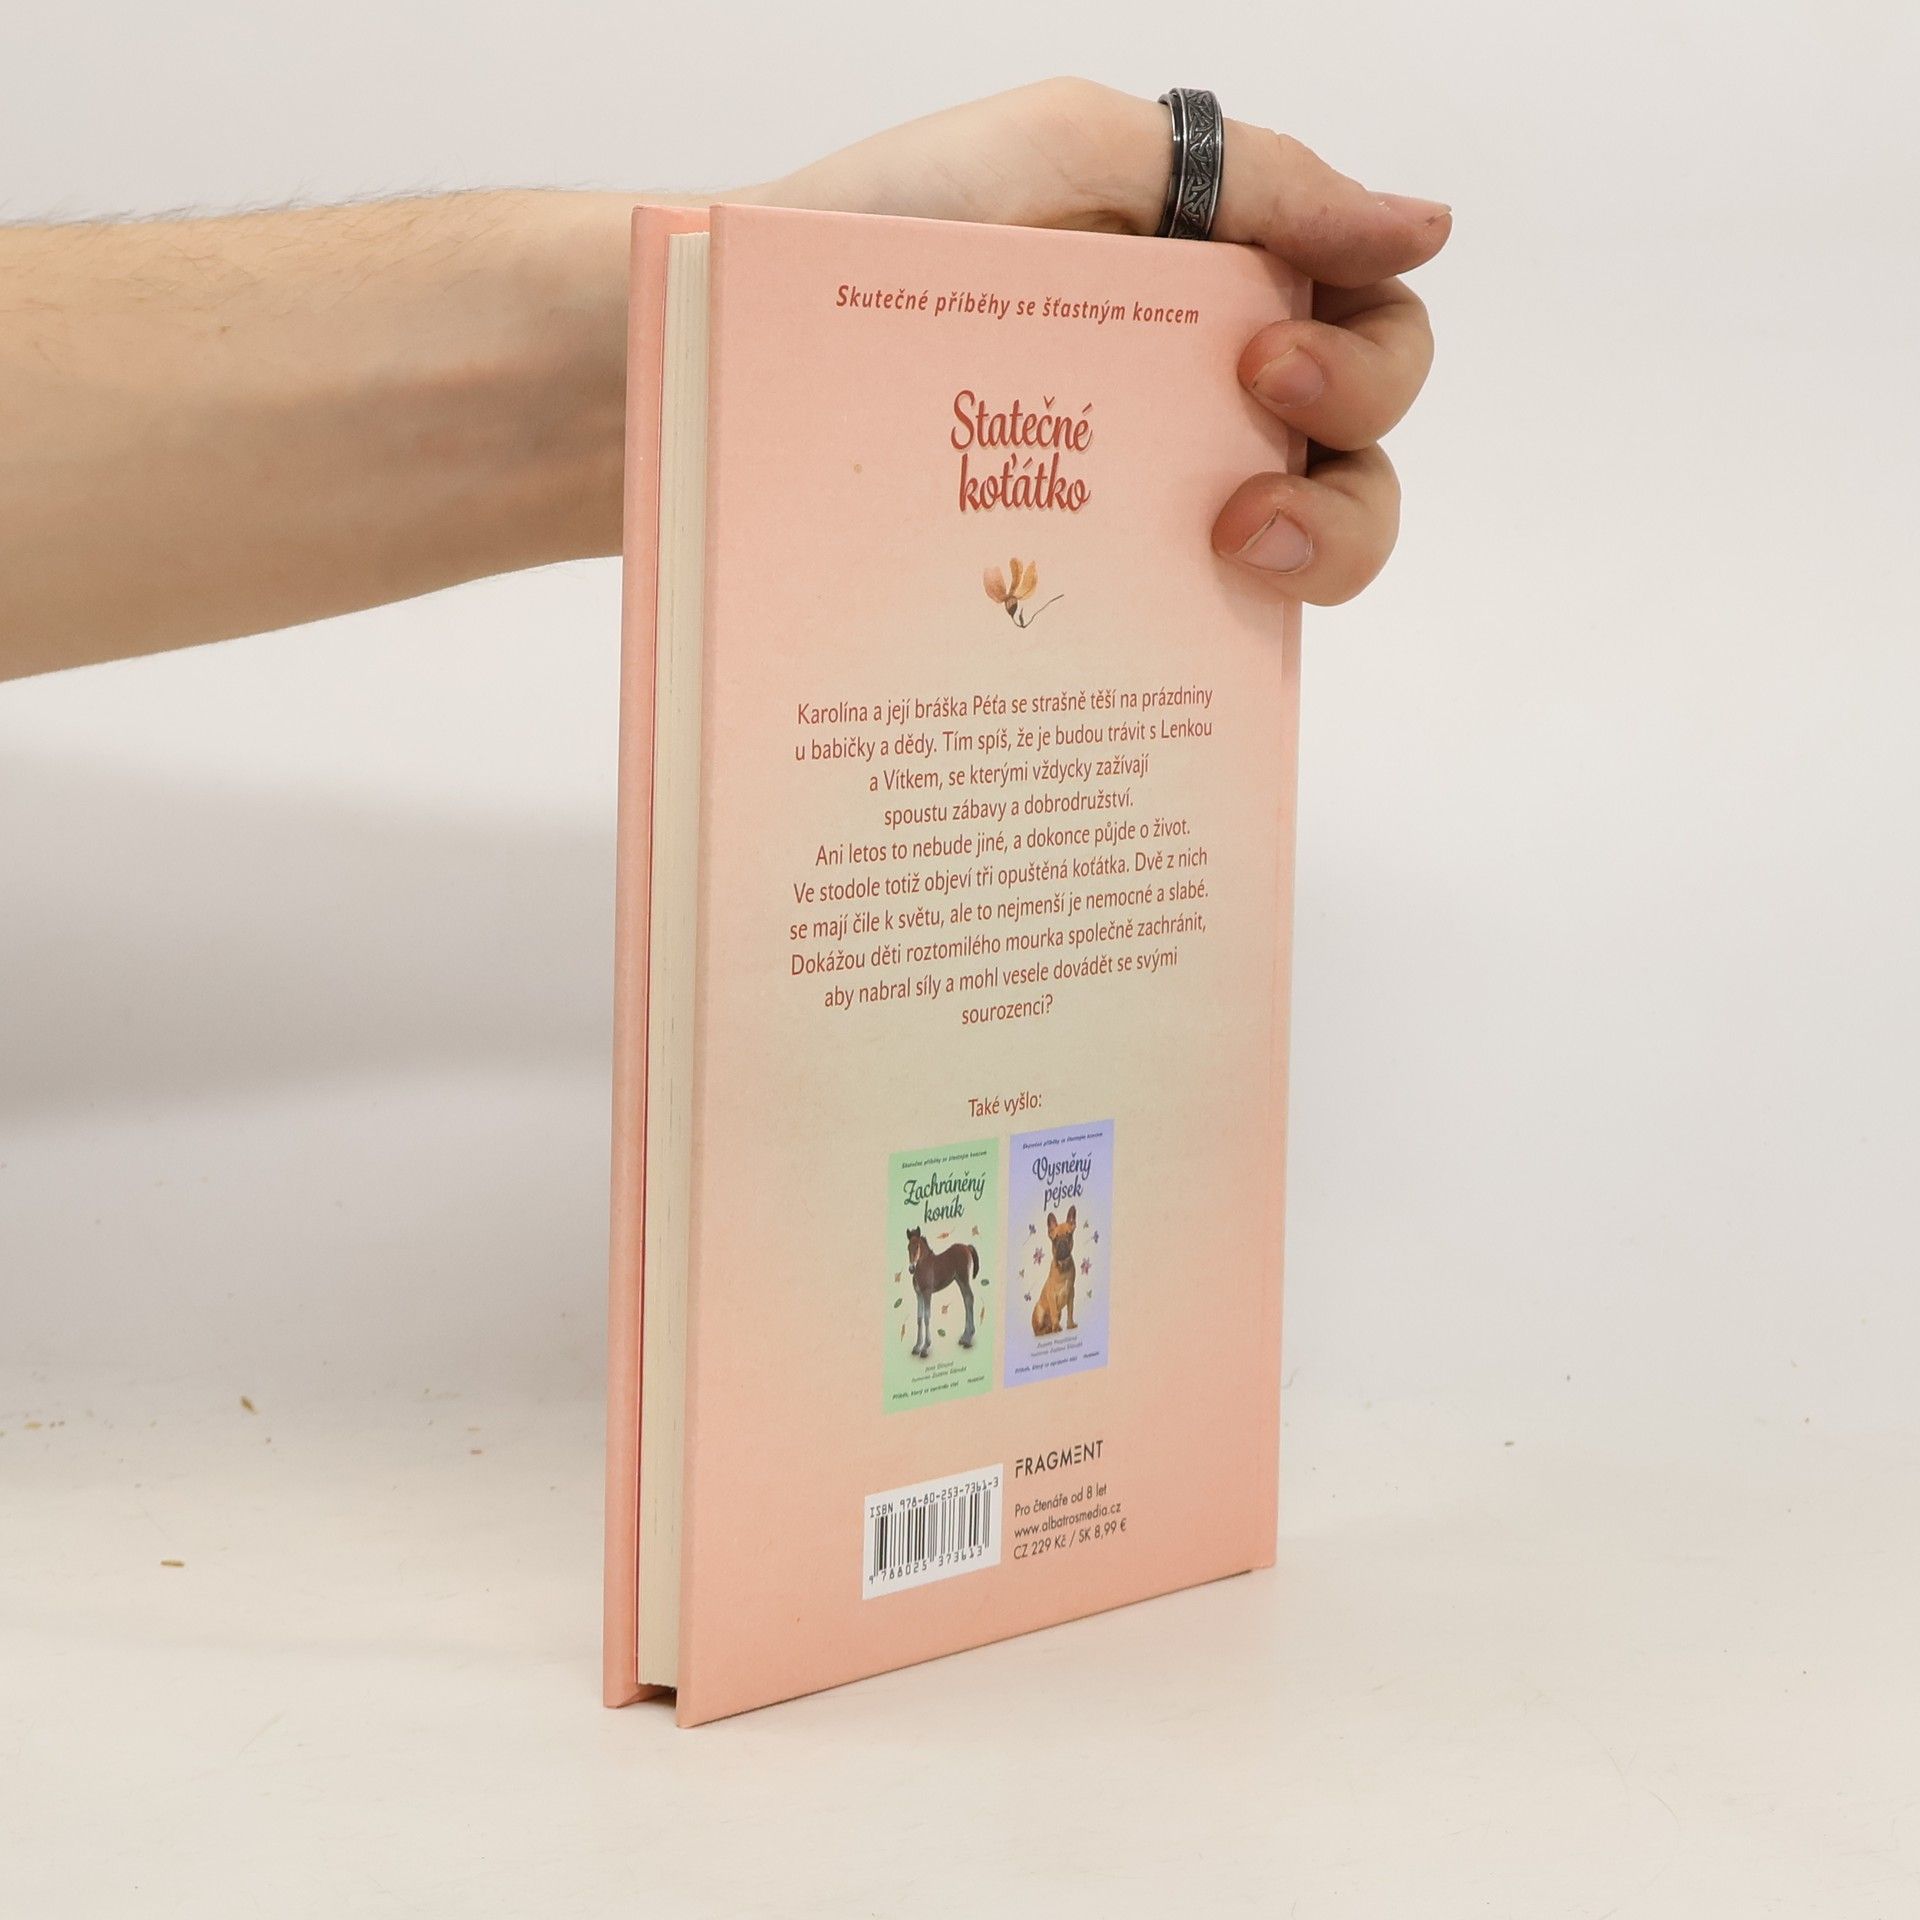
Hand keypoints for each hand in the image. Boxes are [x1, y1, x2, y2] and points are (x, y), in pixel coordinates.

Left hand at [740, 79, 1449, 604]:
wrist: (736, 354)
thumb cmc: (888, 230)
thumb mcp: (1072, 153)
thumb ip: (1259, 180)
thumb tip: (1428, 226)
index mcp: (1214, 283)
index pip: (1368, 324)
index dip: (1366, 358)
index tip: (1265, 362)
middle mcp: (1201, 392)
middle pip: (1362, 445)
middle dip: (1345, 457)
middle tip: (1245, 468)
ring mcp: (1150, 493)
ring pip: (1312, 544)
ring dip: (1319, 546)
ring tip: (1230, 549)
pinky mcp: (1094, 579)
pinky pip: (1200, 619)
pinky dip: (1229, 626)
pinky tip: (1176, 623)